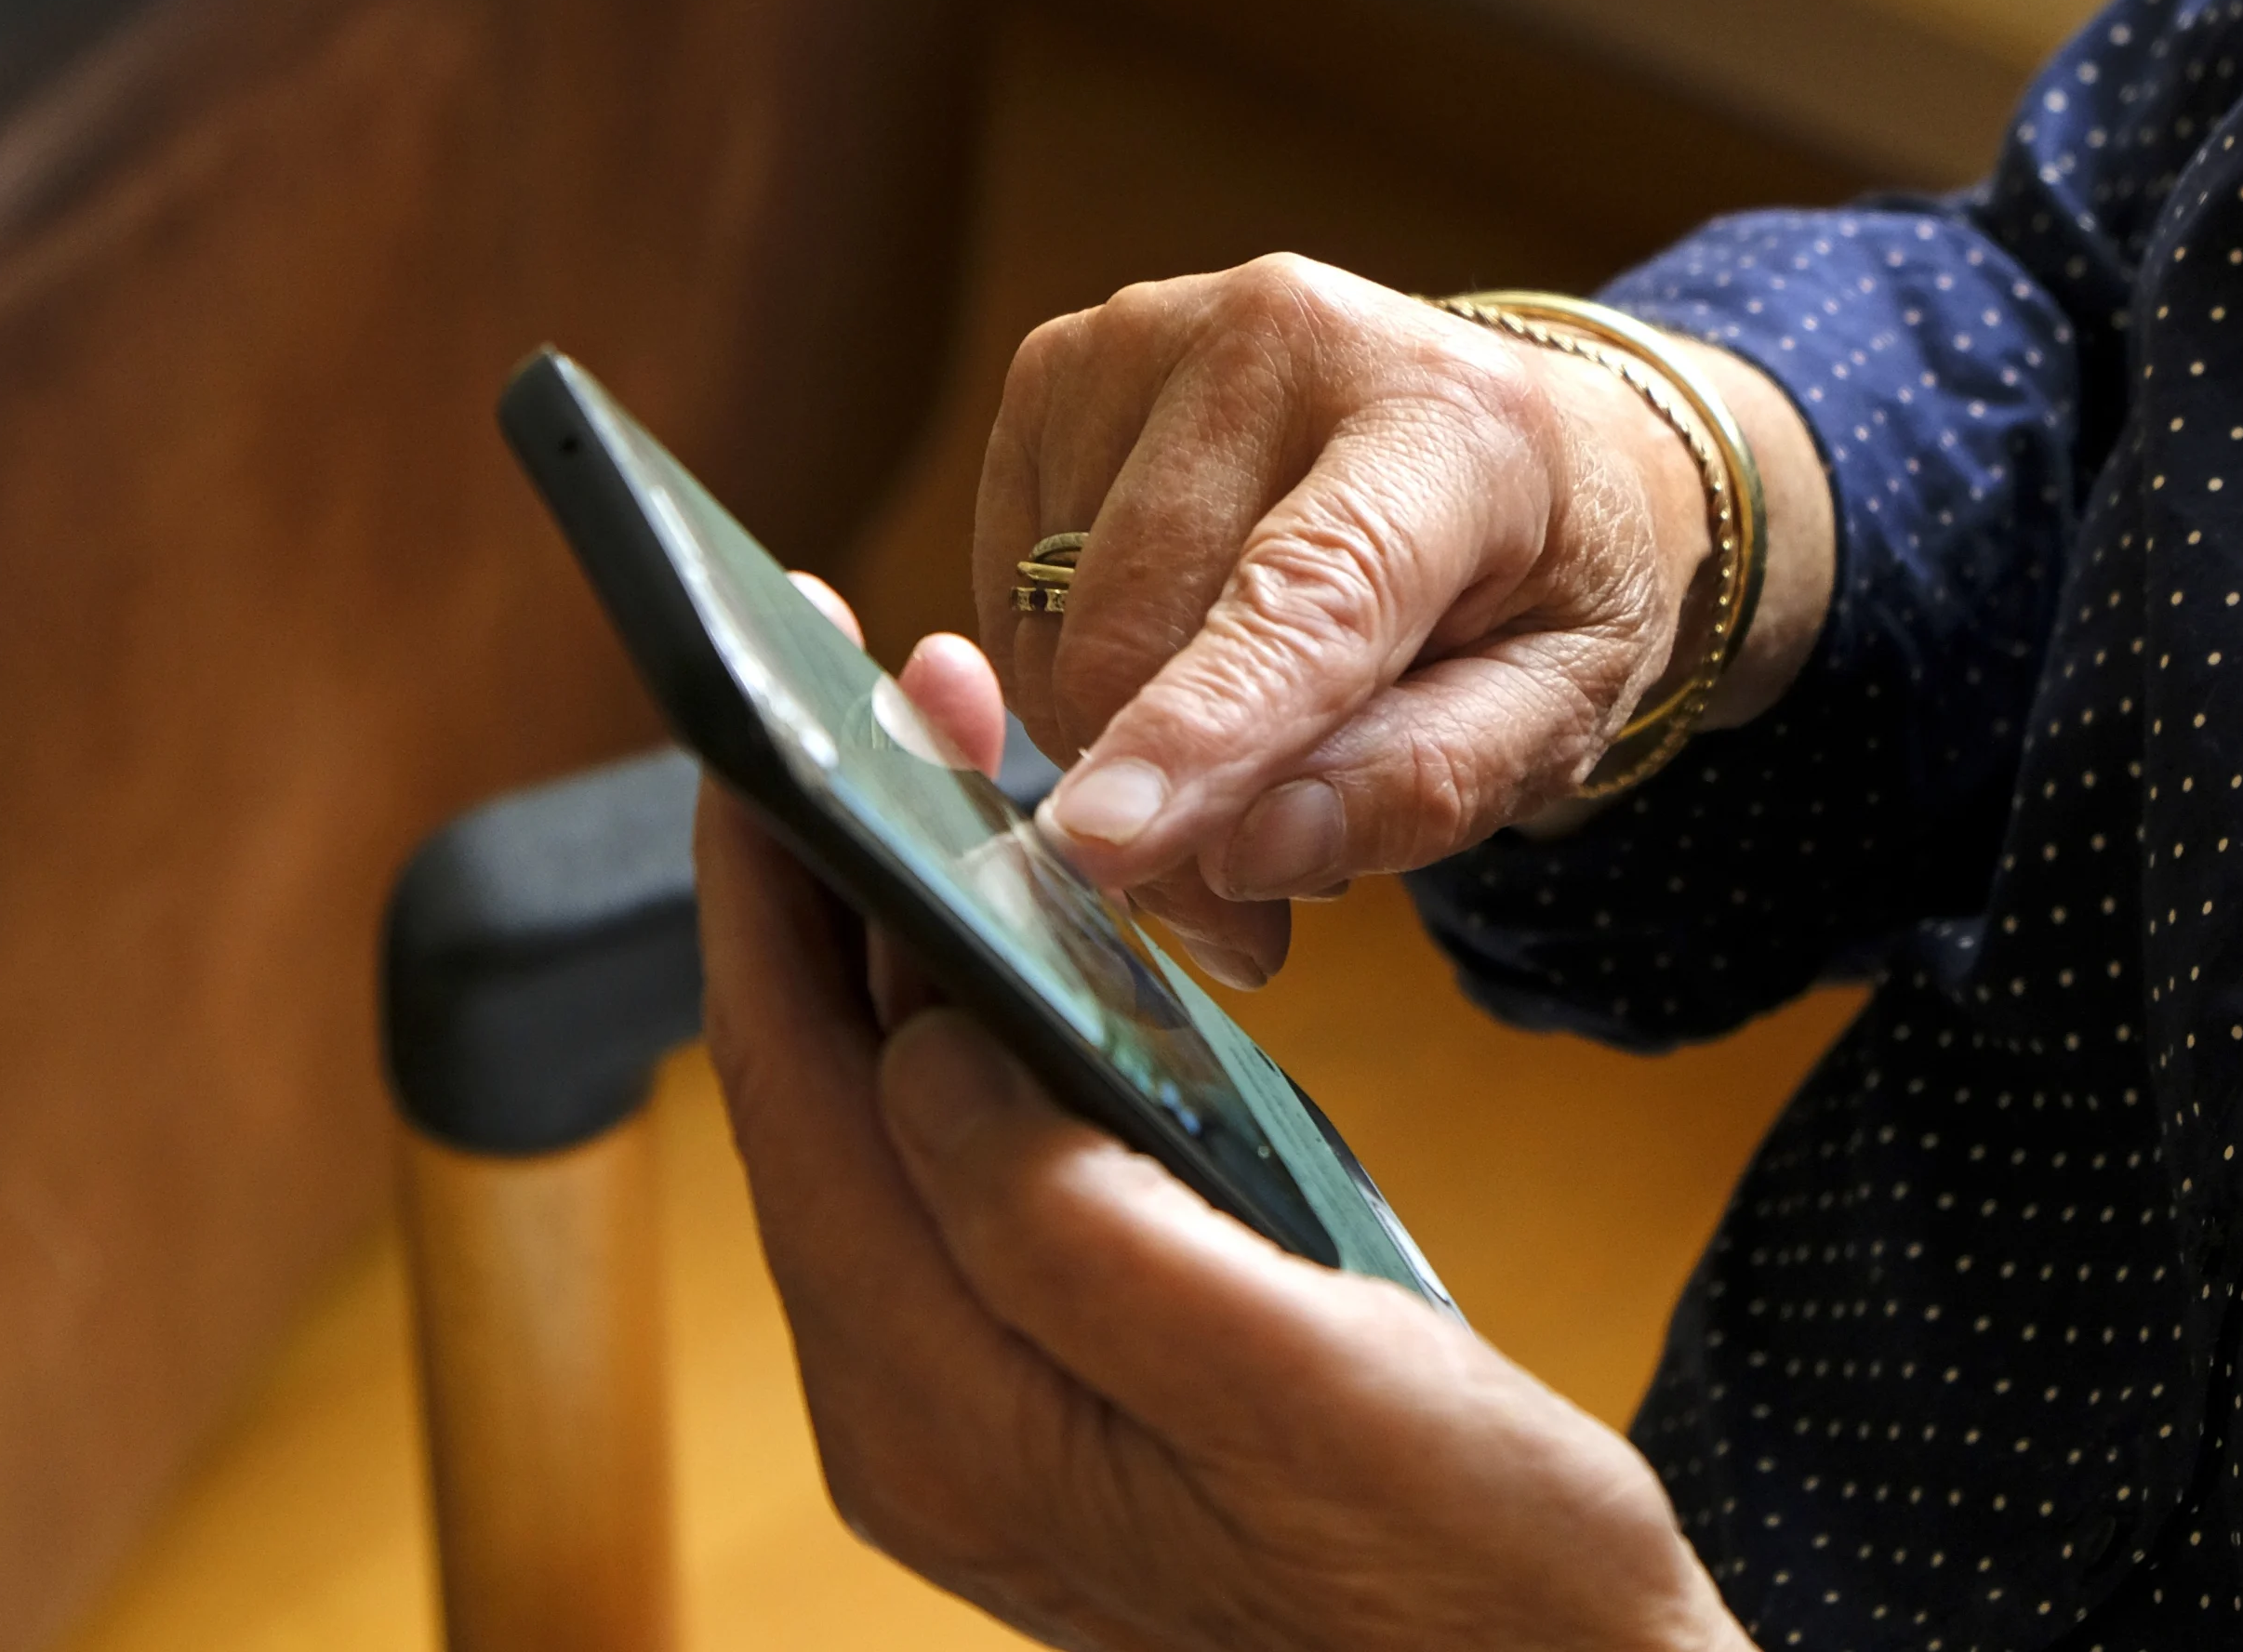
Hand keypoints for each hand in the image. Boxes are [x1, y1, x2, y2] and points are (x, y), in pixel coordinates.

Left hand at [699, 583, 1752, 1651]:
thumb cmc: (1472, 1581)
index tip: (769, 696)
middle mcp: (912, 1414)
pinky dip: (967, 1026)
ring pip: (875, 1118)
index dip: (769, 878)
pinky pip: (952, 1172)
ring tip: (944, 762)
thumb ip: (1080, 1228)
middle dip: (824, 868)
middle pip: (810, 1086)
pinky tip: (1024, 940)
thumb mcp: (1302, 1384)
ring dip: (895, 933)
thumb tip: (922, 1046)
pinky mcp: (1037, 1399)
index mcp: (945, 1404)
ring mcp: (966, 1415)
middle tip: (881, 680)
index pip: (791, 1086)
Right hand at [976, 254, 1833, 983]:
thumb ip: (1431, 783)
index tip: (1104, 845)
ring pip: (1053, 628)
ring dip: (1118, 739)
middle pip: (1136, 631)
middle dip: (1167, 809)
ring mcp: (1147, 332)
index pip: (1304, 591)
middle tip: (1241, 892)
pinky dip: (1068, 667)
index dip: (1198, 729)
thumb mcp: (1565, 705)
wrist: (1508, 433)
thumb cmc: (1539, 577)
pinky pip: (1009, 593)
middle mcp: (1280, 333)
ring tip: (1242, 733)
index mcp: (1449, 418)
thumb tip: (1247, 852)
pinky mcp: (1059, 363)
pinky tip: (1174, 647)